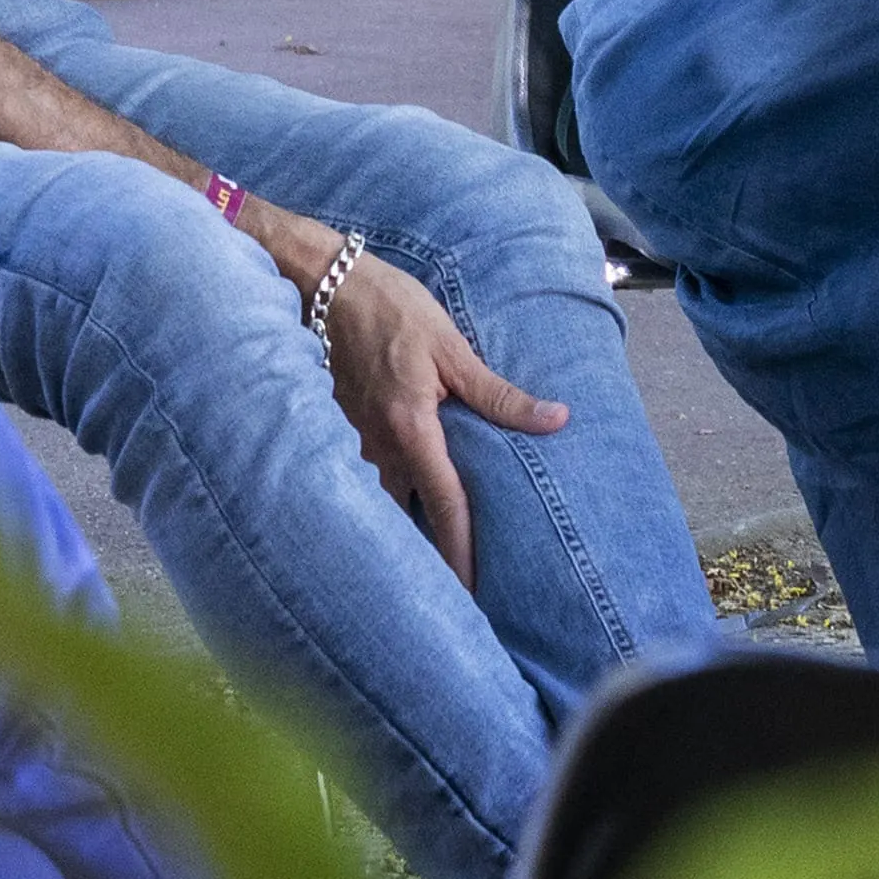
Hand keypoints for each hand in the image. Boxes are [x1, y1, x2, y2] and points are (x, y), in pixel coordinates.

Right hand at [296, 241, 566, 581]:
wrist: (324, 285)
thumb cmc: (391, 309)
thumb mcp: (452, 346)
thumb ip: (499, 394)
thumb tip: (555, 419)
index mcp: (412, 431)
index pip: (445, 506)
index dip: (462, 554)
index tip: (475, 593)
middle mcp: (379, 448)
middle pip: (410, 516)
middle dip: (432, 555)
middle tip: (459, 589)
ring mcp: (355, 442)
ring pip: (385, 499)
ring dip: (408, 526)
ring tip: (433, 557)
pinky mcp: (342, 431)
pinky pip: (367, 476)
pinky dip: (387, 496)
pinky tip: (403, 503)